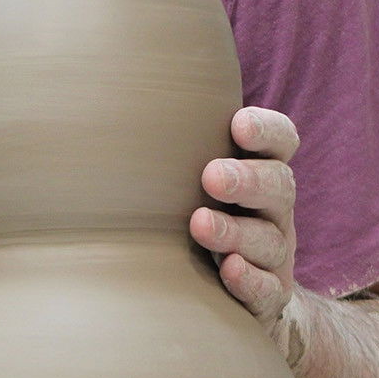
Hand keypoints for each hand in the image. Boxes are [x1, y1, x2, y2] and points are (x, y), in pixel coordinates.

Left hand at [190, 107, 303, 350]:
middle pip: (279, 186)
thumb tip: (97, 82)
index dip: (267, 131)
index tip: (237, 124)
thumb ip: (169, 143)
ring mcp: (274, 253)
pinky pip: (269, 289)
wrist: (226, 292)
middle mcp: (273, 209)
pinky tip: (228, 271)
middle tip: (211, 176)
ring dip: (236, 231)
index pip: (281, 141)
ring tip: (199, 224)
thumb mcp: (185, 177)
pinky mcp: (269, 295)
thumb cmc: (191, 213)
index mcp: (260, 170)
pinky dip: (250, 280)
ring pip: (269, 240)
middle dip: (247, 179)